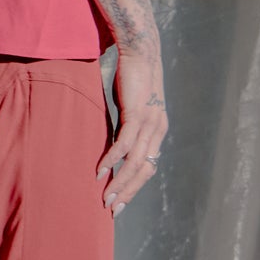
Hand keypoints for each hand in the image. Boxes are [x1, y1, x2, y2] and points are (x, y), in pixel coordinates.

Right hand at [99, 38, 165, 213]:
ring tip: (104, 195)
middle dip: (127, 192)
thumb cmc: (133, 79)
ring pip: (136, 162)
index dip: (134, 187)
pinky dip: (113, 159)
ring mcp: (150, 123)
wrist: (141, 50)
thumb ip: (125, 127)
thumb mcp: (130, 109)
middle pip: (145, 171)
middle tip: (111, 208)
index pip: (149, 168)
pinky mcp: (138, 113)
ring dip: (119, 181)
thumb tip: (112, 144)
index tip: (119, 201)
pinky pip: (125, 143)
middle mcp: (158, 130)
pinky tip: (101, 170)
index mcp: (158, 132)